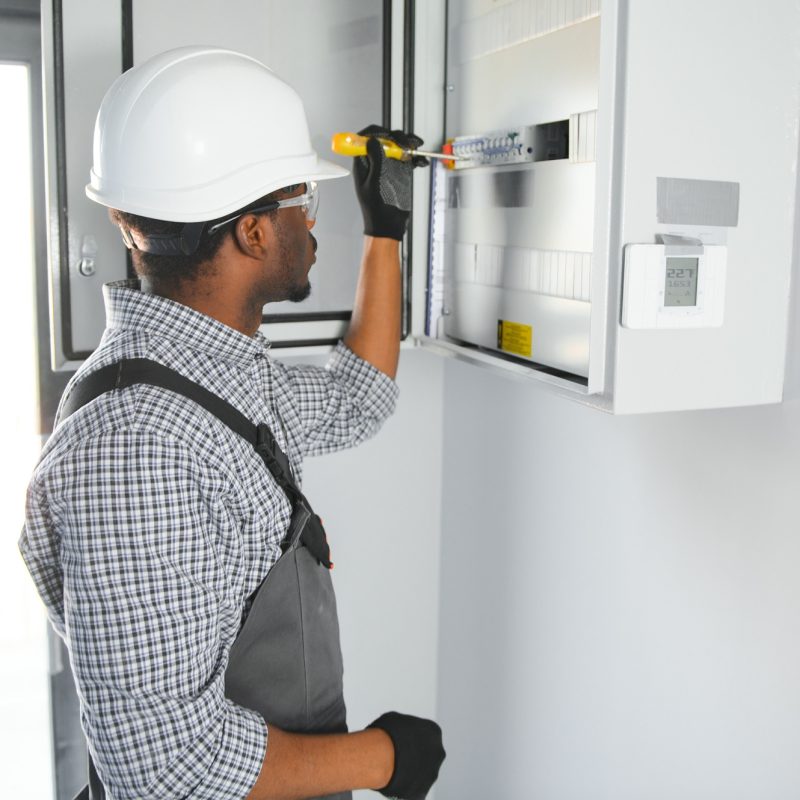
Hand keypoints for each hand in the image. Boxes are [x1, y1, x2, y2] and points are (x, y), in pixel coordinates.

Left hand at [352, 124, 428, 240]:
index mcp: (363, 162)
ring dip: (409, 143)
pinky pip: (408, 158)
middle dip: (397, 137)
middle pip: (385, 138)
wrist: (388, 225)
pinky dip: (416, 157)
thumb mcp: (373, 184)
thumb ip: (374, 161)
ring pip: (398, 146)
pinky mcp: (400, 171)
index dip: (377, 132)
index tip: (388, 135)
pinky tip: (422, 161)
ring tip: (416, 146)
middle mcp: (376, 160)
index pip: (366, 138)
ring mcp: (389, 165)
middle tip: (406, 143)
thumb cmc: (375, 209)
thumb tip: (372, 140)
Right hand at [367, 711, 445, 798]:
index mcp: (434, 732)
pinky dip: (405, 786)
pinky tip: (393, 780)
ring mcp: (431, 774)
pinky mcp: (422, 792)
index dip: (411, 738)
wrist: (381, 757)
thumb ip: (404, 725)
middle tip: (397, 756)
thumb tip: (399, 730)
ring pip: (421, 773)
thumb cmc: (387, 734)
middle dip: (414, 756)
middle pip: (427, 755)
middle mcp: (438, 753)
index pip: (425, 735)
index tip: (401, 741)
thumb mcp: (395, 718)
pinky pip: (413, 789)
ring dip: (410, 772)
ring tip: (392, 768)